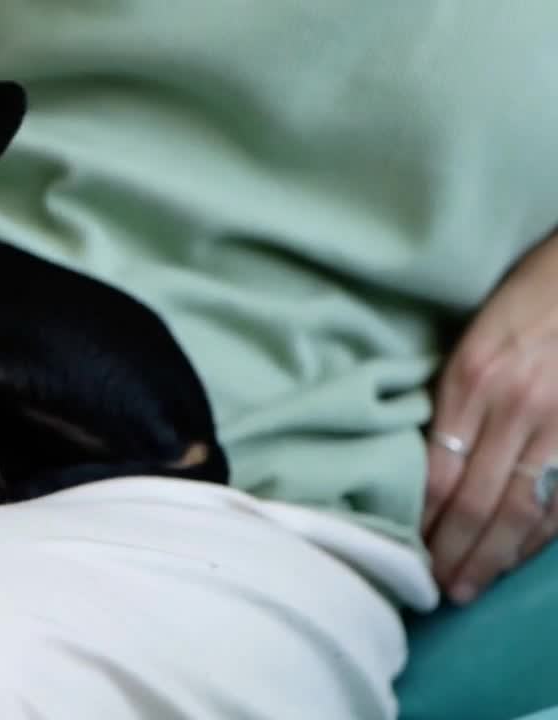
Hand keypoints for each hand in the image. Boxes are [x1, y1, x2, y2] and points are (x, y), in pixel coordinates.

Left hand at [423, 232, 557, 604]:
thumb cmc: (531, 295)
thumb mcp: (475, 336)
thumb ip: (454, 395)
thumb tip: (430, 458)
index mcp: (472, 379)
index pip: (438, 471)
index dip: (423, 520)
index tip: (405, 551)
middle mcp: (514, 406)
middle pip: (476, 500)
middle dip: (453, 551)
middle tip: (433, 590)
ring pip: (523, 508)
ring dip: (493, 555)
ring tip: (468, 587)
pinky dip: (540, 535)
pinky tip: (519, 557)